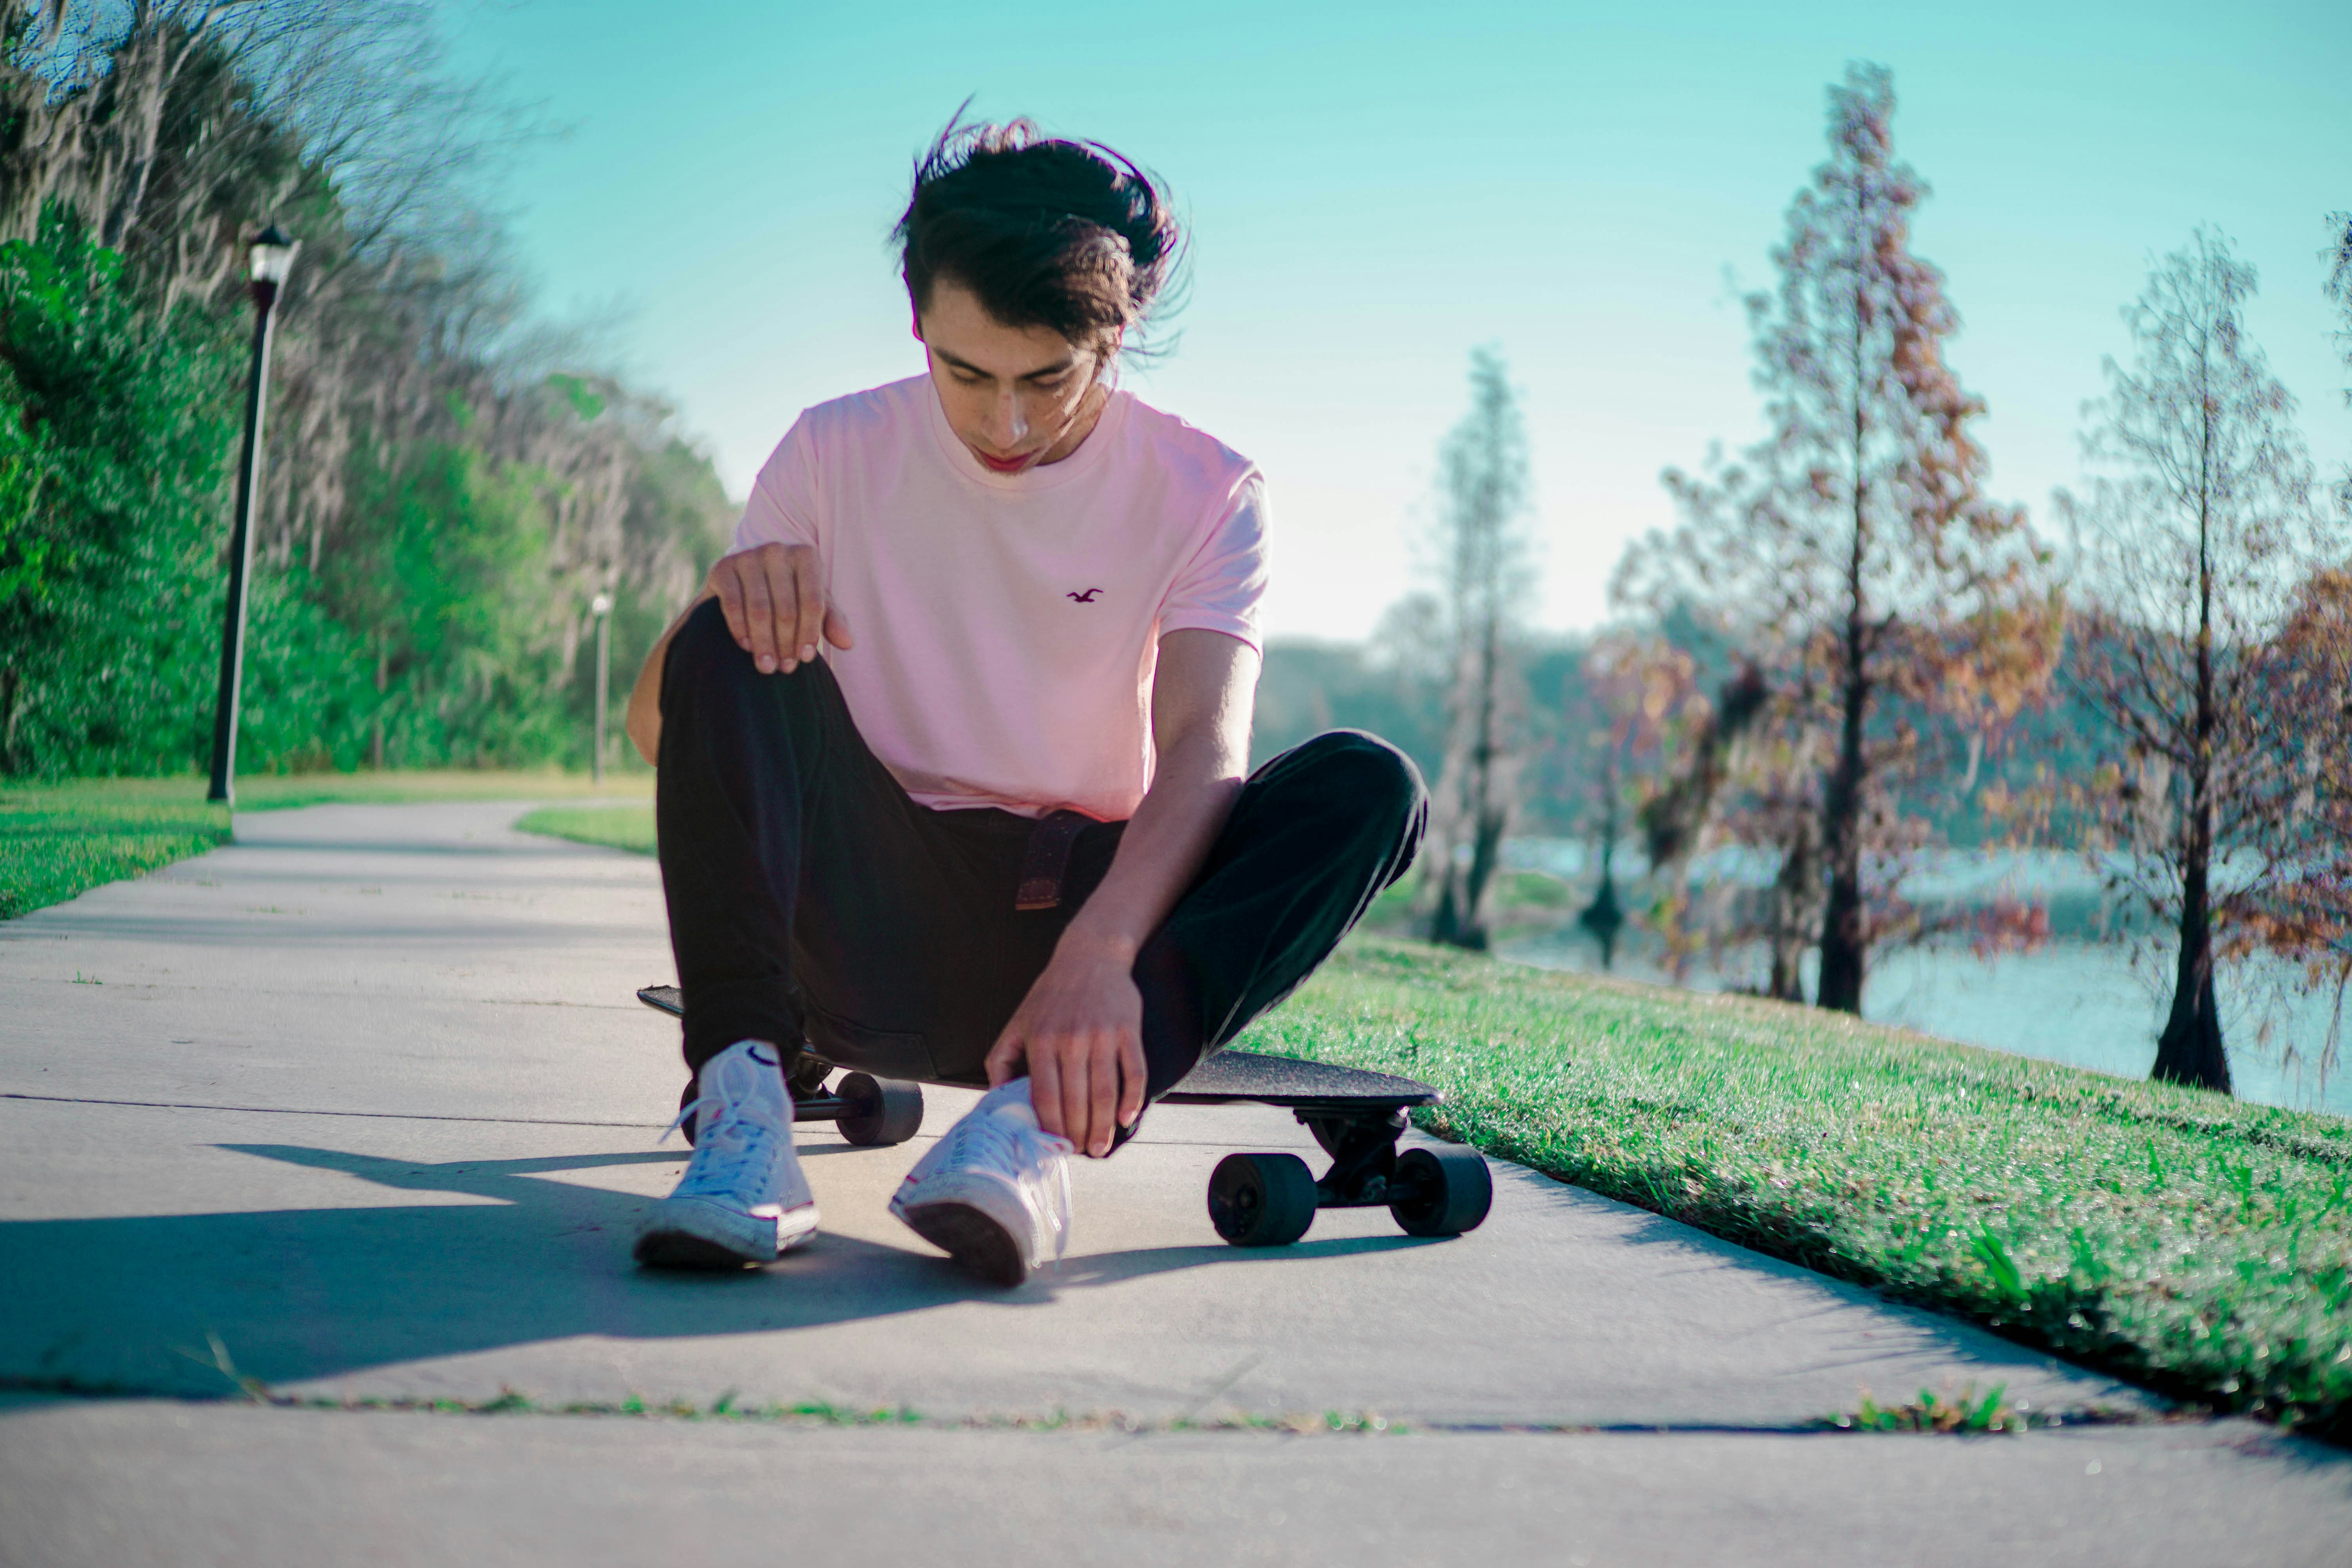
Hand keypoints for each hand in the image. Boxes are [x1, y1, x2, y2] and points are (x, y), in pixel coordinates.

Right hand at [708, 542, 853, 673]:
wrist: (745, 579)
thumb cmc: (788, 593)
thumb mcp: (813, 604)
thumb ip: (831, 621)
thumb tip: (847, 643)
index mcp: (805, 556)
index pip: (813, 601)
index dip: (809, 633)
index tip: (805, 659)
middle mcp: (777, 550)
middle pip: (786, 608)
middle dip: (786, 643)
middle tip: (785, 668)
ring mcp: (747, 556)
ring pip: (760, 609)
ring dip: (764, 643)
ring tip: (767, 666)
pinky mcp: (722, 567)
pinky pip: (733, 605)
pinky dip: (740, 629)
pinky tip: (747, 647)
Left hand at [984, 938, 1146, 1157]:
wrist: (1090, 956)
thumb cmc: (1050, 996)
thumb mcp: (1017, 1023)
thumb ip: (1000, 1061)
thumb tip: (996, 1099)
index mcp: (1041, 1041)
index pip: (1045, 1098)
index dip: (1051, 1129)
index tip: (1054, 1146)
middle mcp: (1071, 1040)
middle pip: (1076, 1102)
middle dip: (1078, 1135)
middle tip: (1081, 1153)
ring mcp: (1102, 1036)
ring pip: (1105, 1093)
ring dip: (1104, 1127)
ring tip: (1101, 1147)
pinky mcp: (1128, 1031)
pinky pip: (1134, 1072)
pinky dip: (1133, 1099)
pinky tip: (1127, 1119)